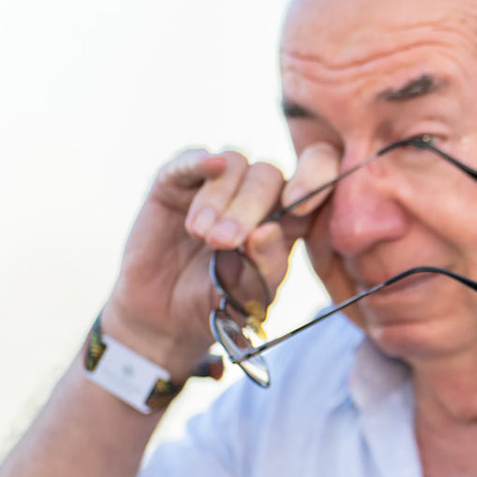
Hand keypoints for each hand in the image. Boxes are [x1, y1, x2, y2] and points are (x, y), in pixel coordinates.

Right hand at [101, 144, 341, 376]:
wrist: (162, 318)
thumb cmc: (217, 305)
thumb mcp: (248, 298)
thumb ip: (266, 267)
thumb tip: (269, 230)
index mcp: (288, 222)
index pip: (312, 190)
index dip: (314, 185)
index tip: (301, 207)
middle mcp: (256, 197)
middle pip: (268, 177)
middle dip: (249, 207)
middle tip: (223, 241)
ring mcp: (217, 185)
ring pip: (234, 164)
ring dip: (219, 197)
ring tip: (202, 236)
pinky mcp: (176, 181)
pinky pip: (191, 158)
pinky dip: (199, 161)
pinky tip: (207, 167)